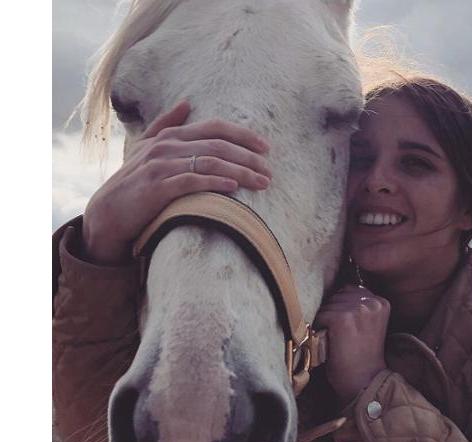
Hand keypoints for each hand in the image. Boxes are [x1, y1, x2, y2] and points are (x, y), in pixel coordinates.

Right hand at [82, 100, 271, 263]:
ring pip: (210, 162)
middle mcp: (166, 147)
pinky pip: (191, 181)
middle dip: (248, 157)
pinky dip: (214, 183)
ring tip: (261, 182)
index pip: (214, 127)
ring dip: (240, 172)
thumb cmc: (133, 182)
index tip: (266, 147)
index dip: (243, 135)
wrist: (107, 214)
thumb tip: (186, 103)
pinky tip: (233, 187)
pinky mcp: (156, 188)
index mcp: (170, 136)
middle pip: (218, 145)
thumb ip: (166, 125)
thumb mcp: (146, 149)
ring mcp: (160, 166)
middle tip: (270, 171)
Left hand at [314, 285, 389, 405]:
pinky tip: (330, 342)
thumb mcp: (368, 324)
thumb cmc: (361, 357)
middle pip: (338, 295)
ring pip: (328, 304)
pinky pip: (321, 315)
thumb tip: (334, 294)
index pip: (350, 290)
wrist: (364, 382)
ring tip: (336, 339)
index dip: (342, 307)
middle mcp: (372, 302)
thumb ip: (358, 306)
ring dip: (326, 321)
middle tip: (340, 335)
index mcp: (381, 302)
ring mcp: (358, 309)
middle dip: (333, 312)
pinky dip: (320, 329)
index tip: (346, 326)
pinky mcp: (343, 318)